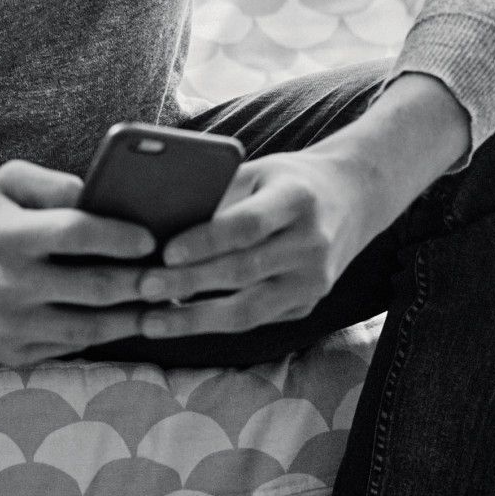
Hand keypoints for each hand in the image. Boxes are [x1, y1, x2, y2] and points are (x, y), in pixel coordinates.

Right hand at [0, 160, 156, 366]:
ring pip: (91, 328)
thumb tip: (106, 199)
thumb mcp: (5, 183)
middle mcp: (7, 285)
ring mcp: (8, 325)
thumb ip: (55, 185)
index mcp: (7, 237)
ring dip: (132, 317)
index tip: (152, 238)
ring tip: (161, 305)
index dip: (121, 237)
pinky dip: (98, 333)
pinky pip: (69, 346)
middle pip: (95, 288)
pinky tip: (119, 318)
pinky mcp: (9, 352)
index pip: (77, 235)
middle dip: (143, 283)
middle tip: (173, 276)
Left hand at [128, 143, 376, 338]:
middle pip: (243, 271)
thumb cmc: (286, 180)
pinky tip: (178, 321)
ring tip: (150, 321)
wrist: (353, 198)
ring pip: (250, 309)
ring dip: (195, 319)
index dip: (205, 241)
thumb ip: (217, 193)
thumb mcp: (258, 171)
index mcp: (297, 201)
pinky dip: (214, 324)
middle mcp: (312, 244)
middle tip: (141, 287)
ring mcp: (314, 281)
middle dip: (188, 282)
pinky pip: (257, 320)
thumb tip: (156, 221)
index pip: (247, 226)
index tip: (165, 252)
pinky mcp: (308, 304)